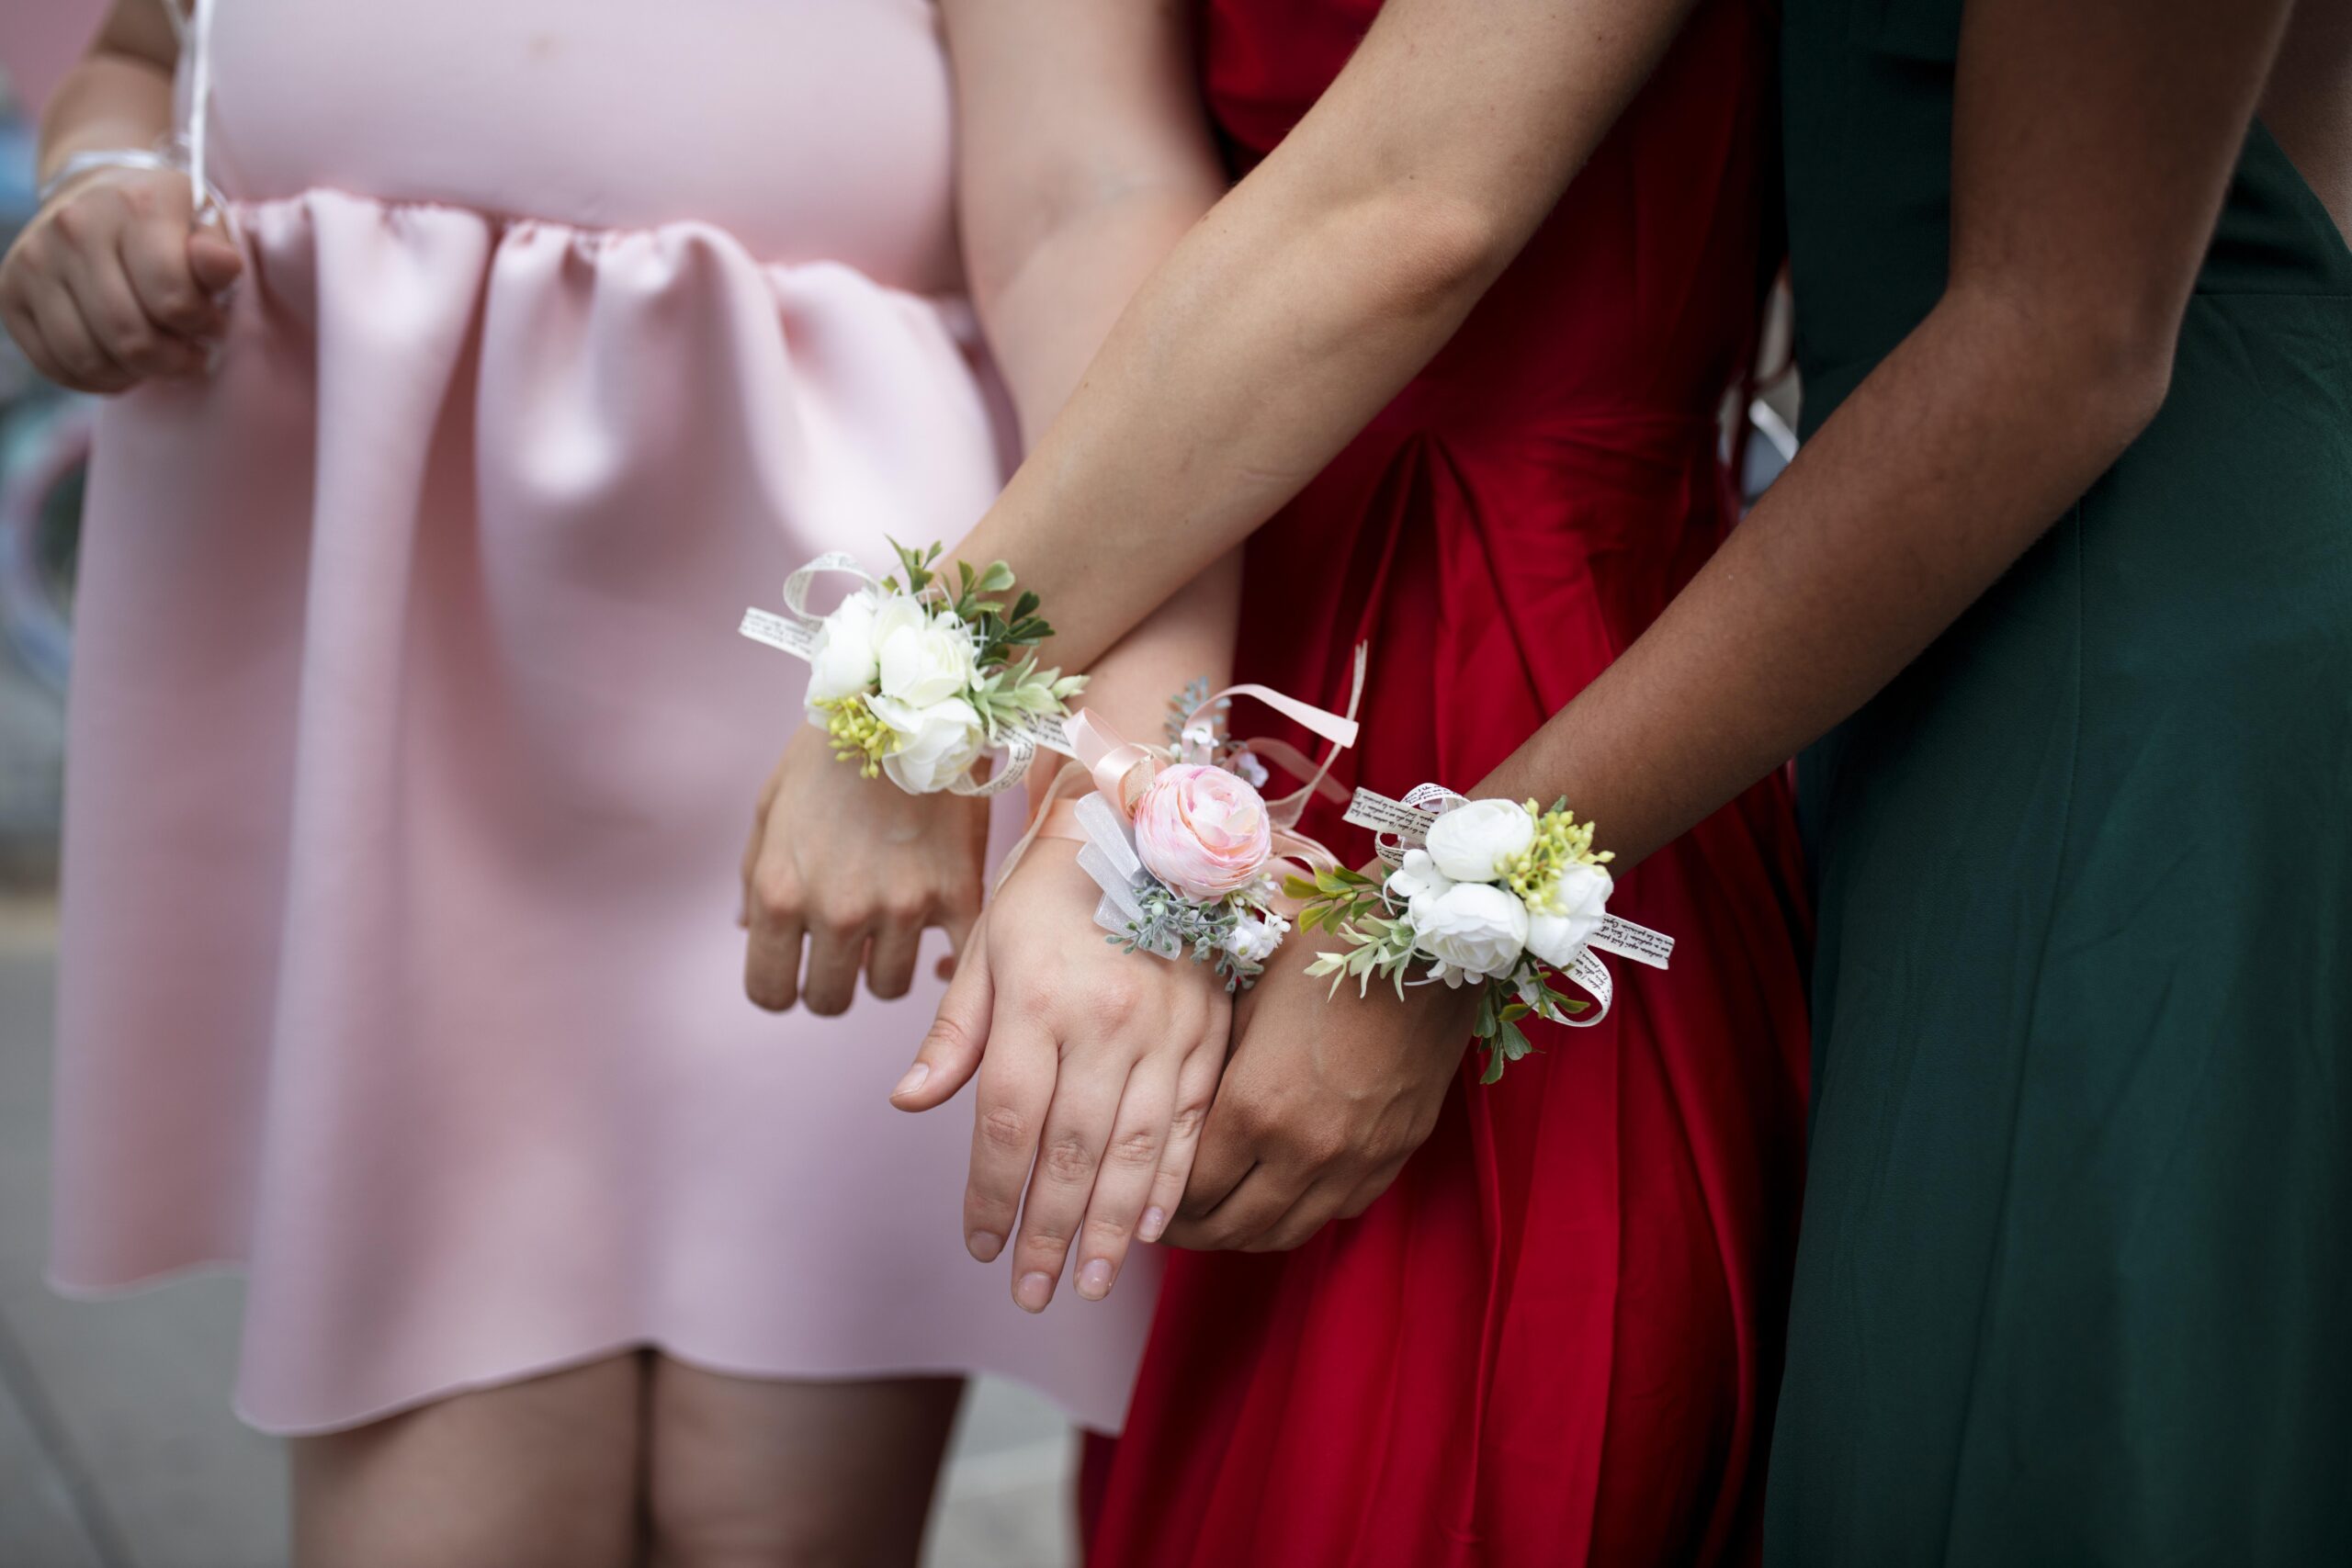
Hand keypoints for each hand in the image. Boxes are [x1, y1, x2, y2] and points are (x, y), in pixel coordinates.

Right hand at [0, 167, 240, 393]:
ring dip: (134, 375)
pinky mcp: (10, 292)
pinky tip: (121, 363)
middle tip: (189, 354)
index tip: (210, 324)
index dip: (203, 327)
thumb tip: (222, 266)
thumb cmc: (166, 225)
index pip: (173, 300)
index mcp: (135, 206)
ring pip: (88, 359)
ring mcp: (35, 260)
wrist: (97, 198)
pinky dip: (96, 380)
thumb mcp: (206, 227)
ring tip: (155, 358)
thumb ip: (218, 254)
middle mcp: (75, 227)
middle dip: (172, 361)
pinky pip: (54, 366)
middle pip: (130, 337)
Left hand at [741, 724, 990, 1013]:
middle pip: (830, 999)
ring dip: (886, 964)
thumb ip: (757, 876)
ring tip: (891, 923)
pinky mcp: (958, 894)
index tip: (797, 975)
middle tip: (847, 948)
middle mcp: (836, 910)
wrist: (912, 700)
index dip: (781, 989)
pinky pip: (954, 964)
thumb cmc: (832, 749)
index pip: (769, 992)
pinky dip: (946, 963)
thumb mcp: (773, 804)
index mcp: (780, 891)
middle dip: (834, 981)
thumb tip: (749, 931)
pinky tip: (939, 948)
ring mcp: (901, 906)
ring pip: (890, 986)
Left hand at [891, 839, 1229, 1310]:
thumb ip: (955, 1032)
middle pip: (1073, 1150)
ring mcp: (1168, 1028)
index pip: (1007, 1122)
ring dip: (1115, 1226)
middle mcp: (1106, 1019)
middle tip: (1032, 1292)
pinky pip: (1194, 1120)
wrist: (1145, 821)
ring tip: (1094, 1282)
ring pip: (1139, 1148)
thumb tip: (910, 1103)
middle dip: (1050, 1231)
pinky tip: (1156, 1227)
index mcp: (1038, 999)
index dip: (991, 1194)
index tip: (980, 1246)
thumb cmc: (1051, 886)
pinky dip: (1174, 1179)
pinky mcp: (1211, 1031)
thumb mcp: (988, 943)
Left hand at [1163, 934, 1475, 1252]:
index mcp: (1255, 1106)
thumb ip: (1209, 1068)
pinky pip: (1337, 1212)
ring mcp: (1356, 1160)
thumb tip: (1173, 1111)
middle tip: (1168, 1226)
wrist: (1422, 949)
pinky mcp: (1394, 1156)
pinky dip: (1300, 1215)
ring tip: (1218, 1221)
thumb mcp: (1245, 1001)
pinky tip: (1281, 1196)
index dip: (1160, 1204)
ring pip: (1284, 1233)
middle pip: (1232, 1228)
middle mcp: (1305, 1149)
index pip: (1192, 1191)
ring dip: (1243, 1235)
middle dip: (1192, 1233)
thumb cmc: (1324, 956)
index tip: (1142, 1200)